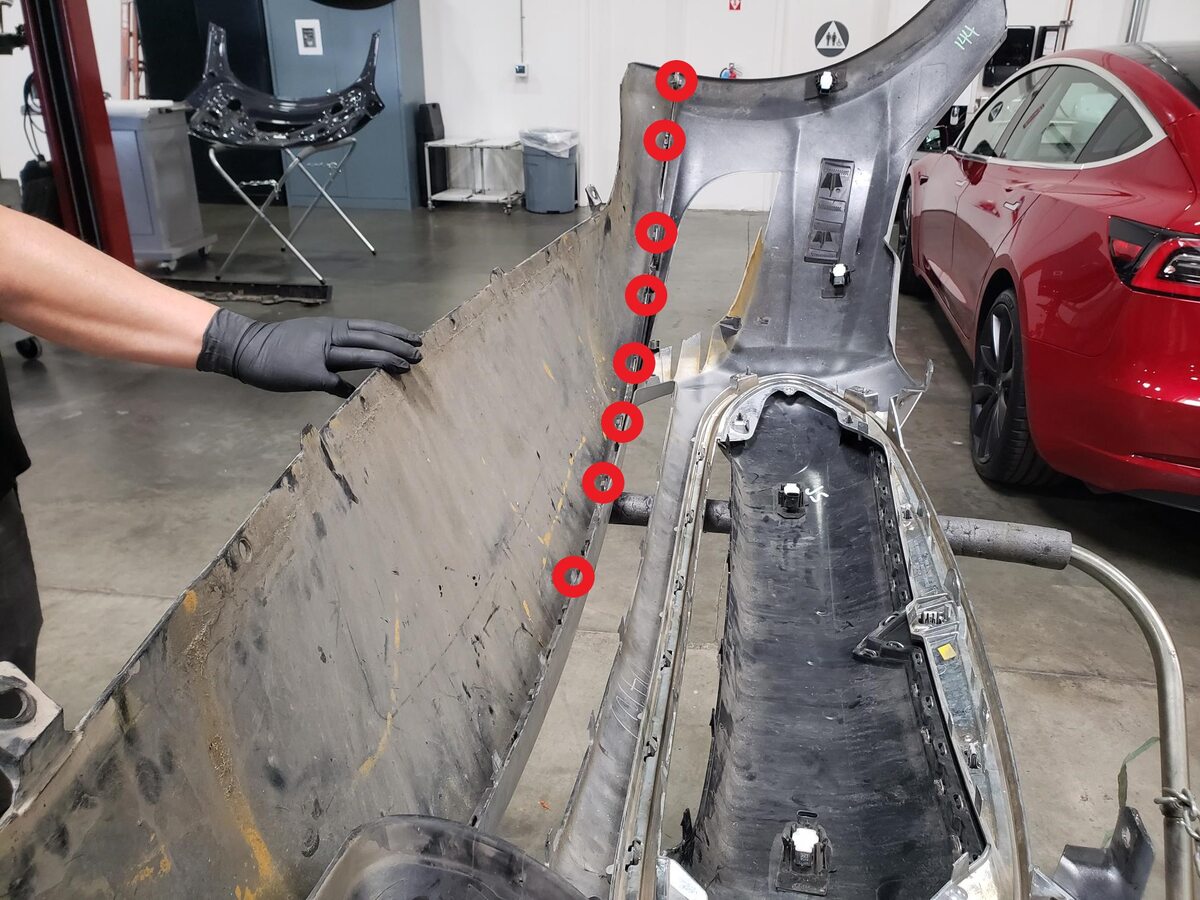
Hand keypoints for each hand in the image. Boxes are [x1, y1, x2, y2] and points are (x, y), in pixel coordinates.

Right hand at [197, 309, 421, 397]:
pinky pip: (338, 384)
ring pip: (362, 355)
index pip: (371, 327)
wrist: (247, 348)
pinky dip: (354, 388)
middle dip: (398, 345)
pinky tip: (370, 393)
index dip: (395, 331)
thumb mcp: (309, 337)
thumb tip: (349, 366)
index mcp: (331, 327)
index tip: (414, 337)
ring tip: (407, 365)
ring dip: (388, 360)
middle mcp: (330, 336)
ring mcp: (321, 354)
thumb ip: (333, 348)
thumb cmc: (278, 345)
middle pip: (372, 338)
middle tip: (419, 352)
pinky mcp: (311, 374)